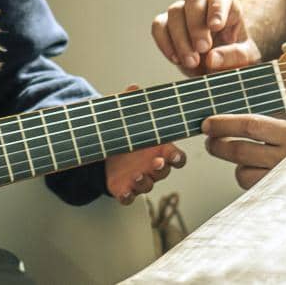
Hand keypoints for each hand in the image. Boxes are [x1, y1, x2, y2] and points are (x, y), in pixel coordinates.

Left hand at [104, 86, 186, 203]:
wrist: (109, 152)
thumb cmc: (128, 135)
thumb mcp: (129, 118)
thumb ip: (133, 105)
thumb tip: (133, 88)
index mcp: (160, 149)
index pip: (177, 157)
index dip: (177, 158)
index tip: (172, 154)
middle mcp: (153, 166)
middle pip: (164, 171)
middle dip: (161, 168)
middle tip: (156, 162)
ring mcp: (140, 179)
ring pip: (148, 185)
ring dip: (144, 182)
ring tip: (137, 175)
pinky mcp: (125, 189)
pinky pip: (129, 198)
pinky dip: (127, 196)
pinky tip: (124, 192)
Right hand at [152, 0, 261, 76]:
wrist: (219, 67)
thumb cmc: (236, 56)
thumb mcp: (247, 59)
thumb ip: (235, 56)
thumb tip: (212, 58)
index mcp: (227, 4)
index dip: (217, 6)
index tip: (216, 26)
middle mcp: (203, 2)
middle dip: (196, 24)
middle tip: (202, 49)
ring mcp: (183, 12)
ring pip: (175, 12)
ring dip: (181, 38)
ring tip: (192, 62)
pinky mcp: (166, 26)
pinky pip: (158, 26)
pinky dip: (164, 42)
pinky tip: (176, 59)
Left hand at [202, 114, 285, 189]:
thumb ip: (276, 118)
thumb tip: (237, 116)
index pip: (251, 126)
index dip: (224, 124)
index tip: (207, 123)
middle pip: (240, 151)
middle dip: (218, 144)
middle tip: (209, 139)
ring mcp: (285, 179)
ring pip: (242, 173)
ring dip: (233, 163)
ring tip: (234, 154)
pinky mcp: (281, 195)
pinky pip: (253, 188)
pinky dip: (247, 177)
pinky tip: (253, 168)